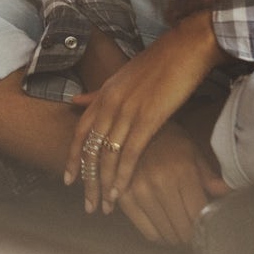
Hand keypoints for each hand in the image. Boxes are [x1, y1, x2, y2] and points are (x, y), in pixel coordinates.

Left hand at [67, 12, 222, 213]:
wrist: (185, 48)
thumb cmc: (158, 63)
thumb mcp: (120, 77)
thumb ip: (96, 93)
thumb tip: (74, 101)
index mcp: (103, 94)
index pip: (79, 132)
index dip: (73, 158)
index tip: (68, 180)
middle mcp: (109, 103)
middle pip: (89, 149)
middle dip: (87, 180)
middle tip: (87, 205)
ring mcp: (127, 111)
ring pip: (106, 155)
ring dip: (104, 184)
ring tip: (104, 205)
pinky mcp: (148, 118)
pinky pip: (129, 153)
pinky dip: (123, 176)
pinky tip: (121, 192)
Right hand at [112, 122, 228, 243]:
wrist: (135, 132)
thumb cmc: (171, 144)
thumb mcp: (195, 155)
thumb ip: (211, 179)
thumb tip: (231, 195)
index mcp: (181, 172)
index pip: (197, 216)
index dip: (205, 227)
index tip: (207, 228)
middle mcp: (159, 184)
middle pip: (182, 230)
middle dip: (191, 235)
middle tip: (194, 230)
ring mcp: (139, 193)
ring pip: (165, 235)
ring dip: (176, 237)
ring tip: (180, 228)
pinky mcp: (124, 199)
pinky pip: (147, 232)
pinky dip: (159, 235)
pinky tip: (164, 227)